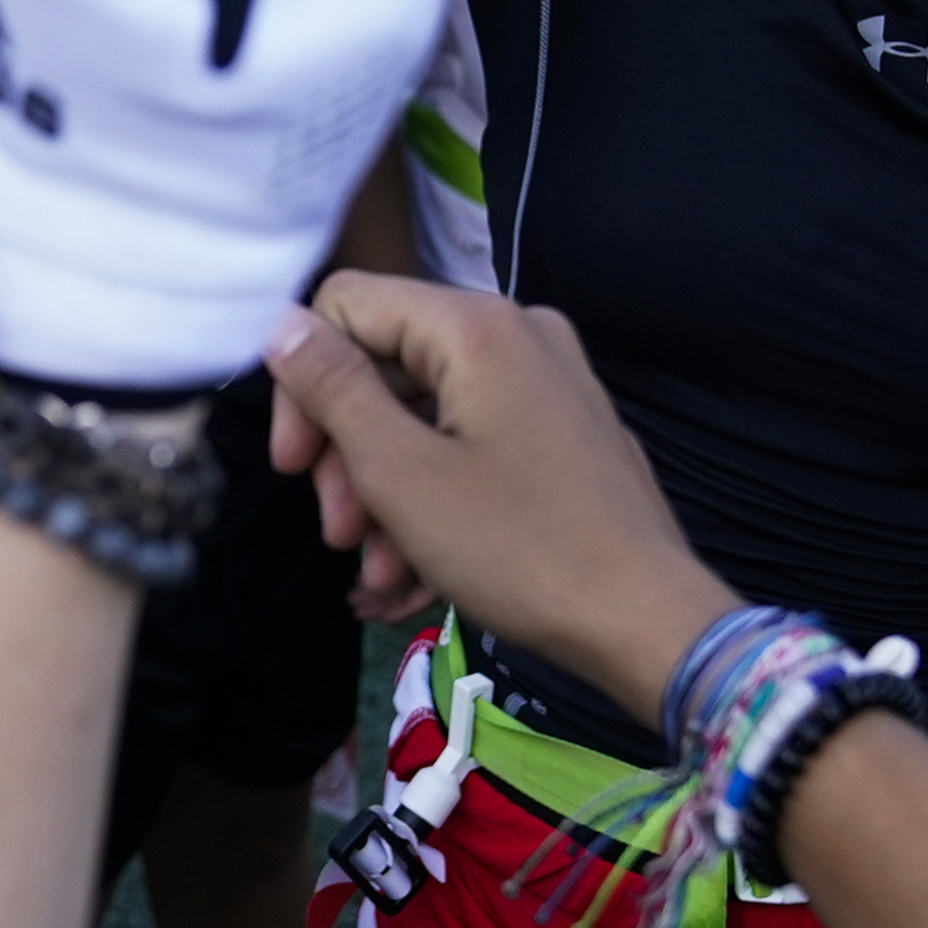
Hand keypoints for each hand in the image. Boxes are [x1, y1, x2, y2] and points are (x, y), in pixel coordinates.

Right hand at [259, 276, 729, 721]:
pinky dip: (437, 500)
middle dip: (348, 456)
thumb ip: (334, 389)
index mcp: (476, 326)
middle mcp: (519, 333)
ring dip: (388, 496)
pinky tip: (418, 578)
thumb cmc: (522, 550)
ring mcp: (549, 382)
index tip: (292, 470)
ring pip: (427, 416)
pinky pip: (474, 443)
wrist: (646, 622)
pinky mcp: (565, 430)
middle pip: (386, 365)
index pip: (346, 305)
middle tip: (341, 537)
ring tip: (381, 579)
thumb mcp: (402, 474)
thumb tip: (280, 325)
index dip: (302, 386)